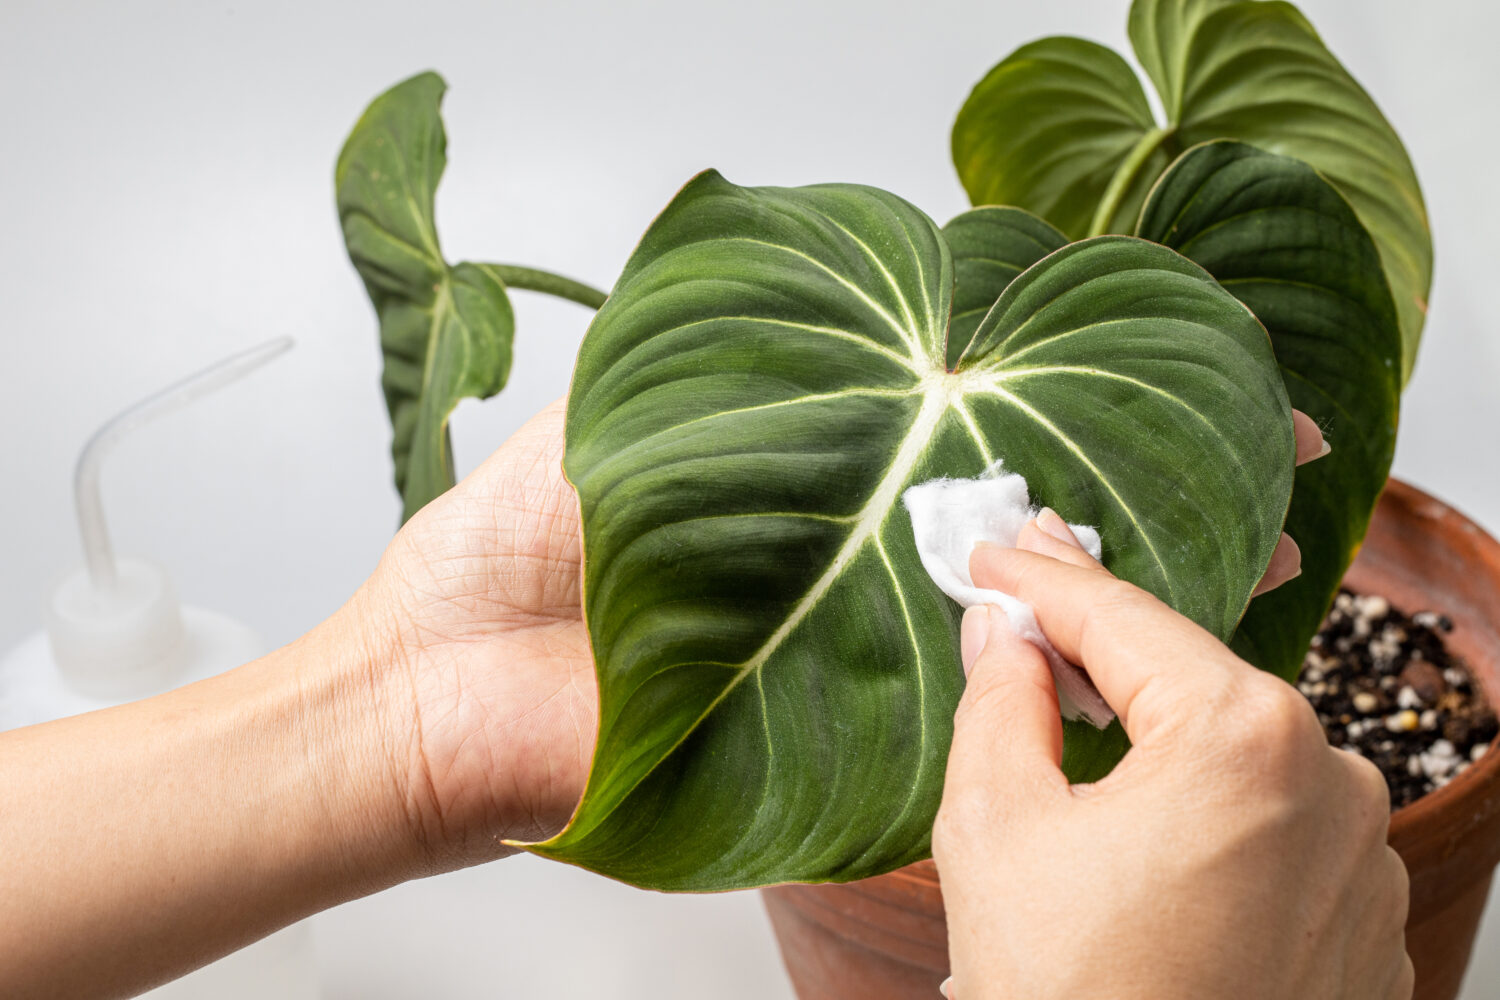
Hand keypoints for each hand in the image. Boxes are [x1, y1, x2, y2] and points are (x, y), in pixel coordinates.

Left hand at [350, 400, 1319, 870]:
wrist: (433, 695)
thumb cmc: (498, 554)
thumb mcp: (618, 402)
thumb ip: (717, 337)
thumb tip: (815, 262)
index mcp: (812, 476)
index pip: (962, 434)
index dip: (1068, 402)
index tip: (1169, 379)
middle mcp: (846, 564)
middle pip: (1016, 532)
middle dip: (1145, 501)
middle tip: (1257, 472)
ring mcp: (851, 660)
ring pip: (1012, 630)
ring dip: (1129, 597)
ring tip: (1237, 555)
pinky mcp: (835, 747)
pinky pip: (952, 731)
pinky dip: (1039, 701)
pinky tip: (1126, 658)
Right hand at [932, 512, 1410, 999]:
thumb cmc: (1064, 996)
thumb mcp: (994, 826)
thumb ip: (998, 698)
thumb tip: (1002, 630)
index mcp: (1246, 738)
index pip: (1123, 617)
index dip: (1045, 575)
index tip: (997, 548)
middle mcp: (1334, 782)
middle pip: (1191, 678)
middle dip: (1100, 647)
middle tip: (1025, 606)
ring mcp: (1361, 858)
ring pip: (1237, 752)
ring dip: (1157, 730)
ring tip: (1070, 721)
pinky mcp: (1364, 920)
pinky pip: (1275, 825)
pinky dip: (1208, 806)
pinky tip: (1144, 820)